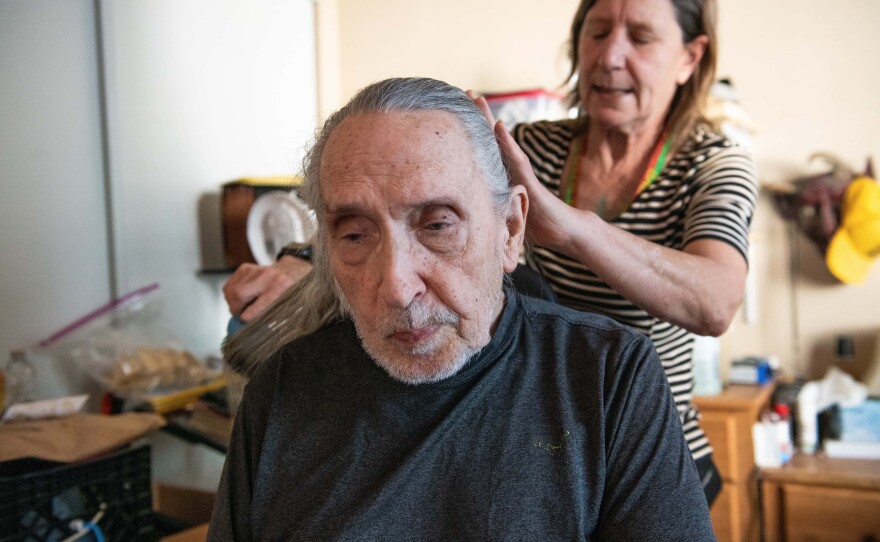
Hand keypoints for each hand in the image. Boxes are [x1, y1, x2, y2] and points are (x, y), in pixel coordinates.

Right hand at [223, 256, 311, 321]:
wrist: (291, 270)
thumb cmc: (291, 290)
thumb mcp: (290, 304)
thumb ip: (274, 316)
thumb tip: (256, 329)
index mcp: (281, 286)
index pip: (259, 304)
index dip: (248, 317)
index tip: (245, 322)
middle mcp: (266, 276)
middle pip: (239, 294)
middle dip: (235, 309)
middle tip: (239, 315)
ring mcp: (254, 270)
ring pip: (230, 290)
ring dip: (232, 303)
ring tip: (240, 307)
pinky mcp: (245, 268)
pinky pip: (229, 285)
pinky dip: (230, 295)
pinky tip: (240, 298)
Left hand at [465, 90, 577, 251]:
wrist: (565, 232)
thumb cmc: (538, 226)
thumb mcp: (506, 219)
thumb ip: (492, 213)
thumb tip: (472, 219)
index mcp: (504, 178)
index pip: (485, 151)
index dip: (471, 133)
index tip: (456, 114)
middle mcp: (512, 170)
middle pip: (492, 139)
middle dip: (478, 117)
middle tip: (465, 92)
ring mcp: (522, 173)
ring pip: (503, 143)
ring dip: (490, 121)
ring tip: (478, 100)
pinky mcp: (530, 182)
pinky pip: (517, 159)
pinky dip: (508, 142)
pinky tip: (499, 126)